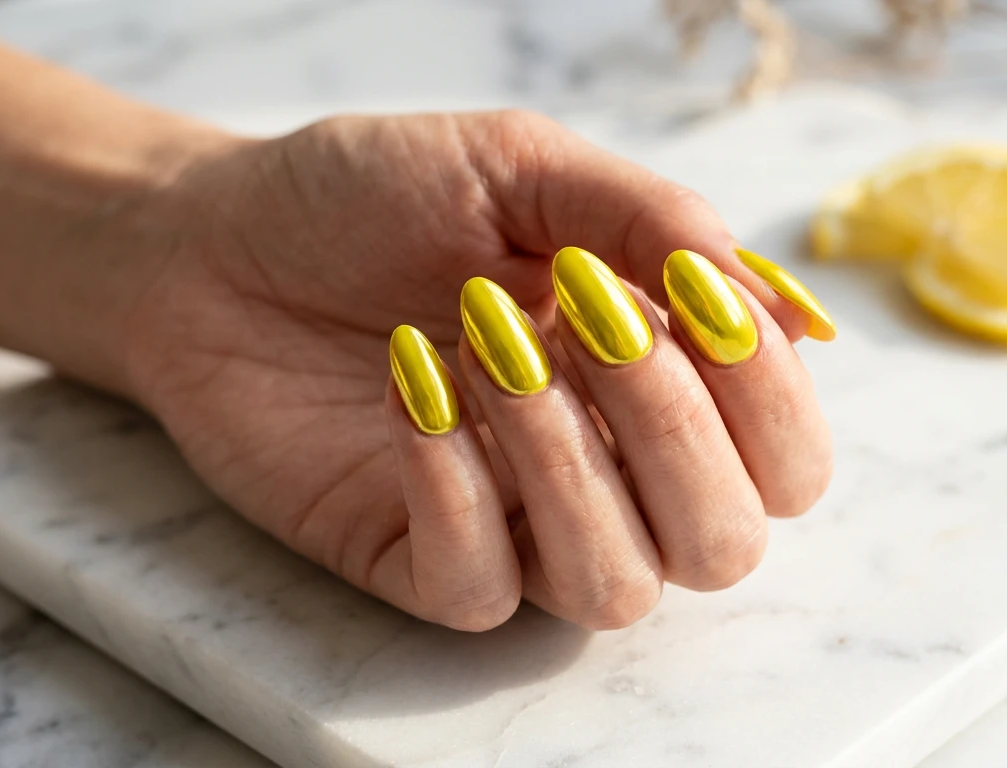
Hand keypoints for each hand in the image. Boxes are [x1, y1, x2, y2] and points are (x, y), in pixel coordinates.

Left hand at [124, 110, 833, 630]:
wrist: (218, 241)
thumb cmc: (377, 196)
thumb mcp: (526, 169)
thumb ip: (655, 225)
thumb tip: (783, 312)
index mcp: (664, 384)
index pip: (788, 460)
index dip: (767, 397)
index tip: (686, 297)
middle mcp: (611, 473)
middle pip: (725, 545)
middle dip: (670, 430)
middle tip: (578, 317)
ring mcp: (519, 527)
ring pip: (616, 585)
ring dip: (563, 459)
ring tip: (478, 344)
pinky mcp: (421, 561)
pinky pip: (482, 587)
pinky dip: (455, 484)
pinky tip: (409, 387)